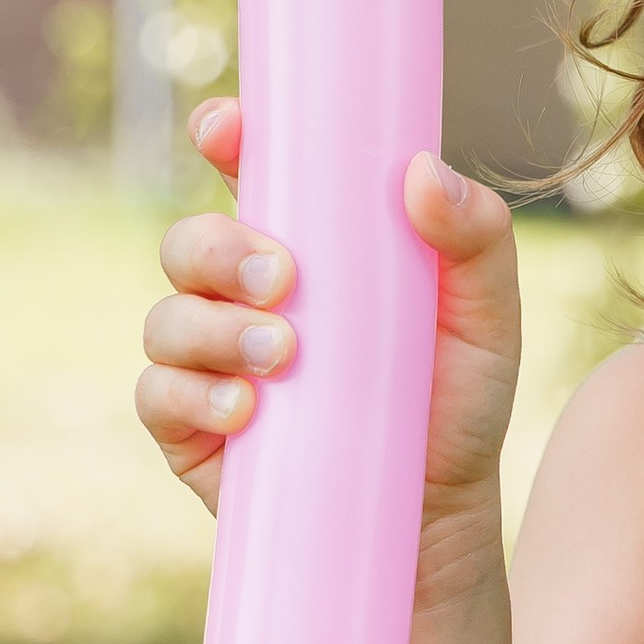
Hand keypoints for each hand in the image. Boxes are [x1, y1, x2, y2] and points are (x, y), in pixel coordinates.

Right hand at [135, 97, 524, 540]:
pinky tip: (245, 409)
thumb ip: (476, 239)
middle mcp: (246, 297)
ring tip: (283, 354)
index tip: (227, 128)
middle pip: (190, 241)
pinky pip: (157, 395)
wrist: (435, 515)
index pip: (249, 174)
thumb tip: (421, 170)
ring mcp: (212, 362)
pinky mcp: (192, 431)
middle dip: (219, 247)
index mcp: (309, 248)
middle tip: (282, 277)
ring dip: (214, 328)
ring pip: (168, 318)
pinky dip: (192, 395)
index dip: (225, 138)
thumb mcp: (486, 320)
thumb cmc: (456, 404)